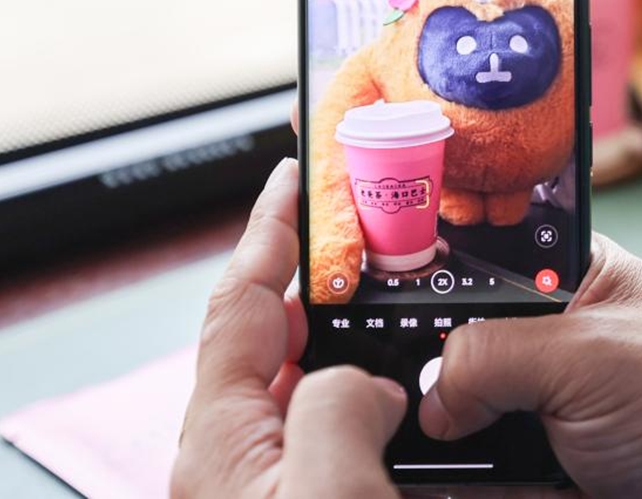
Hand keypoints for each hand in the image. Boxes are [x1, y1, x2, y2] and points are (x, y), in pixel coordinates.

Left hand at [172, 159, 406, 497]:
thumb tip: (374, 381)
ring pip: (313, 381)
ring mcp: (273, 478)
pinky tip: (415, 401)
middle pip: (279, 335)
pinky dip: (373, 390)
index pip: (242, 302)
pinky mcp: (309, 495)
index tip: (296, 174)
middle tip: (374, 234)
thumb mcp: (331, 493)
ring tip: (406, 312)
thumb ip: (340, 407)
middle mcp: (240, 453)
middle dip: (325, 278)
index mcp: (226, 438)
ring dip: (358, 338)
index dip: (270, 228)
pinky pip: (337, 424)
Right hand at [419, 235, 641, 498]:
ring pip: (449, 404)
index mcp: (557, 273)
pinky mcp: (528, 449)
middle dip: (416, 368)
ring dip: (430, 431)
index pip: (466, 258)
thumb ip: (495, 354)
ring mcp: (529, 392)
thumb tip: (429, 399)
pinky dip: (457, 473)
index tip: (371, 307)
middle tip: (394, 395)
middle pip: (444, 337)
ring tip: (413, 446)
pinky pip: (472, 459)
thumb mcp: (589, 356)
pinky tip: (438, 476)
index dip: (416, 279)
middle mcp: (535, 329)